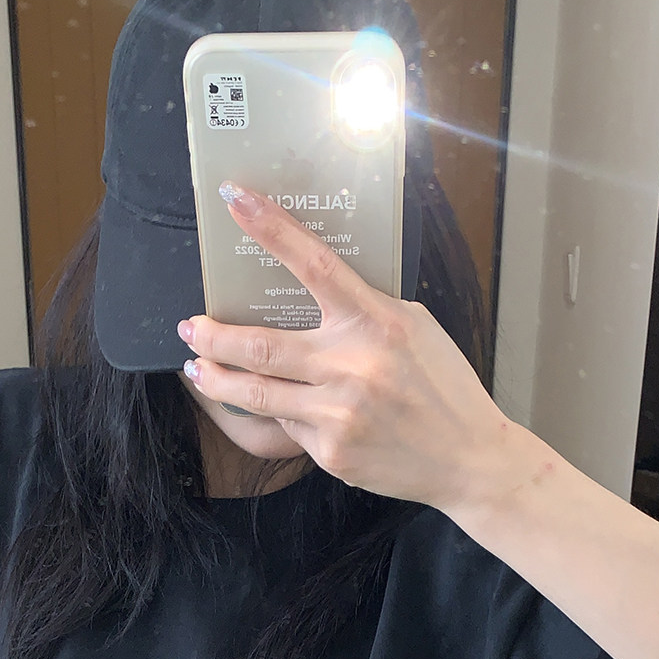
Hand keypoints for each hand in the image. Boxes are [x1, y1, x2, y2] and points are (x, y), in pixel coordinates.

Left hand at [177, 184, 539, 513]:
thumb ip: (366, 311)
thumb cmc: (444, 387)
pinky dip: (278, 412)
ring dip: (217, 377)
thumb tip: (316, 296)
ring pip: (257, 392)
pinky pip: (288, 424)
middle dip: (212, 334)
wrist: (469, 458)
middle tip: (189, 326)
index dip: (270, 228)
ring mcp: (338, 413)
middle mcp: (352, 366)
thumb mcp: (415, 330)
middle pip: (259, 344)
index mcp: (376, 322)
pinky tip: (273, 406)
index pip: (313, 263)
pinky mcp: (331, 452)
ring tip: (196, 367)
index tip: (235, 199)